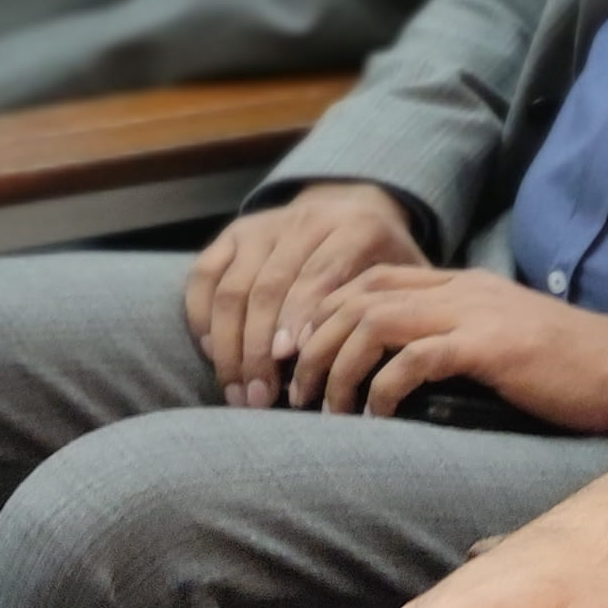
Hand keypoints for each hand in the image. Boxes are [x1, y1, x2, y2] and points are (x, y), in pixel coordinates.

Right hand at [187, 181, 428, 409]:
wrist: (354, 209)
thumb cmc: (383, 261)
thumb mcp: (406, 277)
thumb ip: (397, 311)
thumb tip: (393, 370)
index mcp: (355, 227)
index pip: (320, 276)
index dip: (301, 319)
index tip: (291, 361)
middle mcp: (304, 219)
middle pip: (268, 288)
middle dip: (259, 349)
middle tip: (259, 398)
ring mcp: (263, 225)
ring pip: (232, 287)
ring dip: (228, 345)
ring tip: (237, 391)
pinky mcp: (232, 233)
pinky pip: (204, 275)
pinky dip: (201, 317)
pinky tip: (212, 353)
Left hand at [287, 267, 607, 433]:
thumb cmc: (571, 369)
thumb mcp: (505, 344)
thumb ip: (459, 343)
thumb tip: (405, 377)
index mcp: (464, 284)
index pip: (372, 279)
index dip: (324, 313)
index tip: (302, 358)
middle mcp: (463, 288)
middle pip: (357, 295)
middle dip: (314, 342)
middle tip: (296, 390)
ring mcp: (476, 313)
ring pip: (373, 321)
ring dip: (337, 366)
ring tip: (326, 409)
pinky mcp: (490, 346)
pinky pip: (413, 359)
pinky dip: (382, 388)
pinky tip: (377, 416)